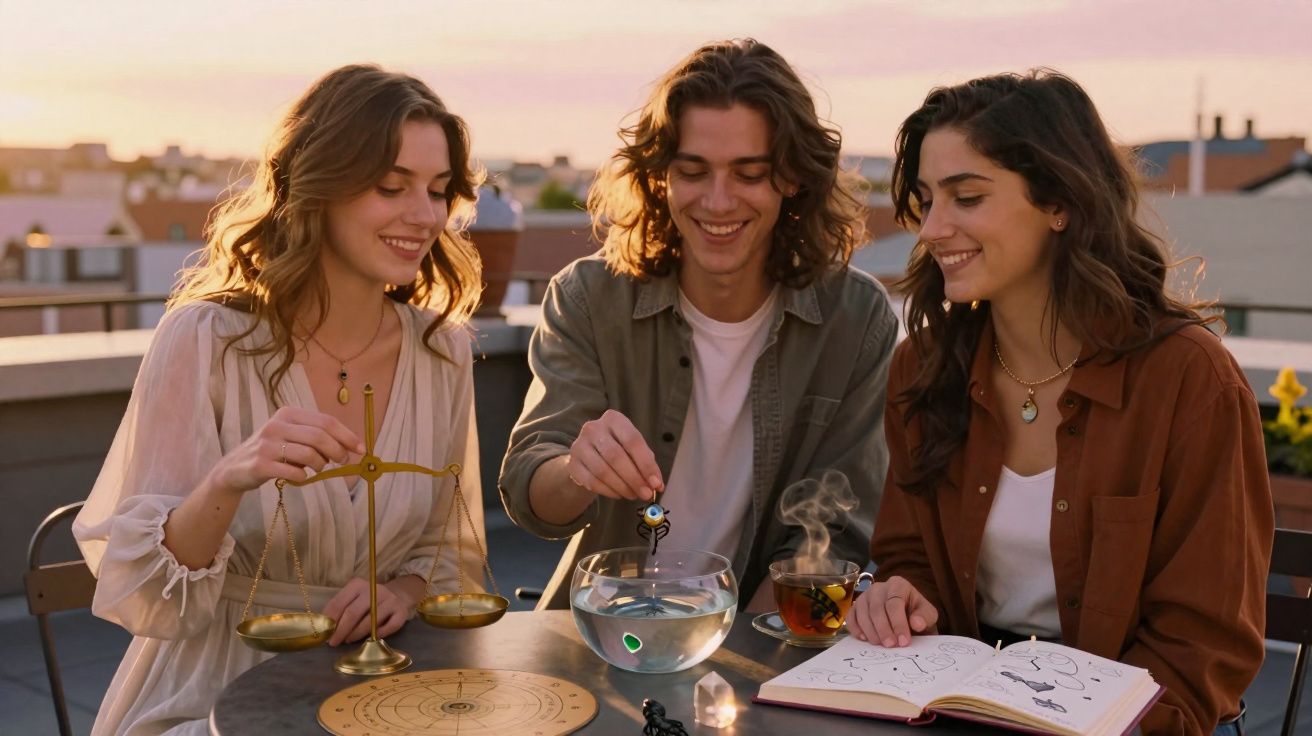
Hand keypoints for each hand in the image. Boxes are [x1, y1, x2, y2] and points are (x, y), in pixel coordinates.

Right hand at [204, 406, 363, 496]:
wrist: (234, 469)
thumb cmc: (272, 452)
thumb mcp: (293, 437)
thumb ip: (317, 438)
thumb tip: (349, 448)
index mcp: (288, 414)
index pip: (326, 421)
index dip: (347, 435)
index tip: (361, 449)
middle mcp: (277, 425)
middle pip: (320, 436)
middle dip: (338, 451)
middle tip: (342, 462)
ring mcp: (267, 444)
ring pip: (309, 454)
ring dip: (320, 465)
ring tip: (318, 469)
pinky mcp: (260, 464)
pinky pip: (293, 472)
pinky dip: (303, 476)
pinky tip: (300, 476)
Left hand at [322, 577, 415, 645]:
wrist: (397, 595)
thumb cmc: (367, 601)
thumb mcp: (352, 598)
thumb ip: (340, 609)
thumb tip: (324, 627)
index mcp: (357, 585)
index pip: (340, 603)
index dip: (331, 620)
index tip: (325, 634)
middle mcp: (374, 590)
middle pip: (353, 612)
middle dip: (341, 630)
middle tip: (334, 642)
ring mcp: (390, 600)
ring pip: (370, 621)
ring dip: (357, 634)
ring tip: (348, 641)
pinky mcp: (401, 612)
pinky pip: (389, 627)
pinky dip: (378, 635)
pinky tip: (370, 639)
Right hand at [566, 409, 662, 500]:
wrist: (588, 455)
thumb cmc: (618, 449)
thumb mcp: (634, 450)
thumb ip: (646, 464)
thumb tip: (657, 485)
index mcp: (614, 419)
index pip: (632, 441)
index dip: (646, 464)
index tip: (656, 483)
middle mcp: (593, 428)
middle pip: (616, 456)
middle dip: (634, 478)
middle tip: (646, 494)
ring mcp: (579, 445)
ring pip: (603, 471)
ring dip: (622, 487)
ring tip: (633, 495)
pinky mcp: (572, 464)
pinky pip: (591, 481)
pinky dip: (608, 491)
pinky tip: (619, 494)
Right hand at [847, 575, 938, 646]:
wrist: (906, 617)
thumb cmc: (916, 615)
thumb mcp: (928, 615)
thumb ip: (925, 617)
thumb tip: (916, 623)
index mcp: (898, 584)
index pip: (894, 603)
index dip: (898, 623)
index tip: (903, 641)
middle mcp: (879, 587)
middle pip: (876, 608)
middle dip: (883, 629)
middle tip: (890, 645)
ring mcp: (865, 596)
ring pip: (862, 612)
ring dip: (870, 631)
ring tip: (880, 645)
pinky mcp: (855, 606)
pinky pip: (851, 617)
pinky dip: (856, 629)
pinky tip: (865, 639)